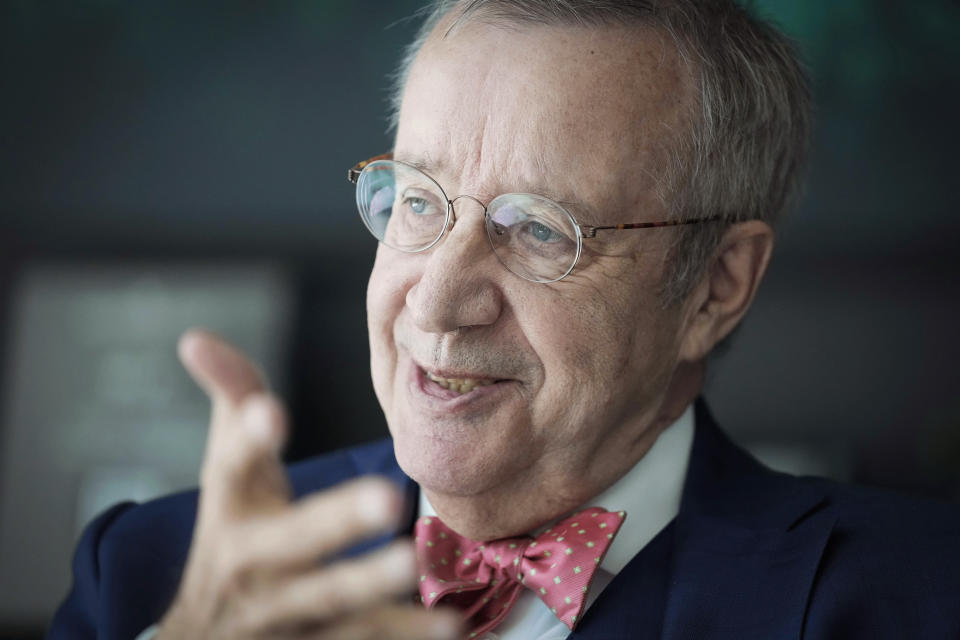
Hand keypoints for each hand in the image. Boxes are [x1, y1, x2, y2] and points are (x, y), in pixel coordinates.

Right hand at [156, 329, 460, 638]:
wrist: (206, 638)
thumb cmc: (233, 532)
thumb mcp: (228, 471)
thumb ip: (232, 401)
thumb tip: (196, 337)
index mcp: (232, 507)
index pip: (232, 467)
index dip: (248, 439)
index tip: (270, 411)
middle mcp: (254, 562)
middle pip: (292, 539)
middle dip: (335, 519)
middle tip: (383, 496)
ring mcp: (286, 611)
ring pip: (330, 598)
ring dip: (371, 582)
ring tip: (412, 562)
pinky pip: (363, 638)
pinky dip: (405, 635)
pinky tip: (450, 626)